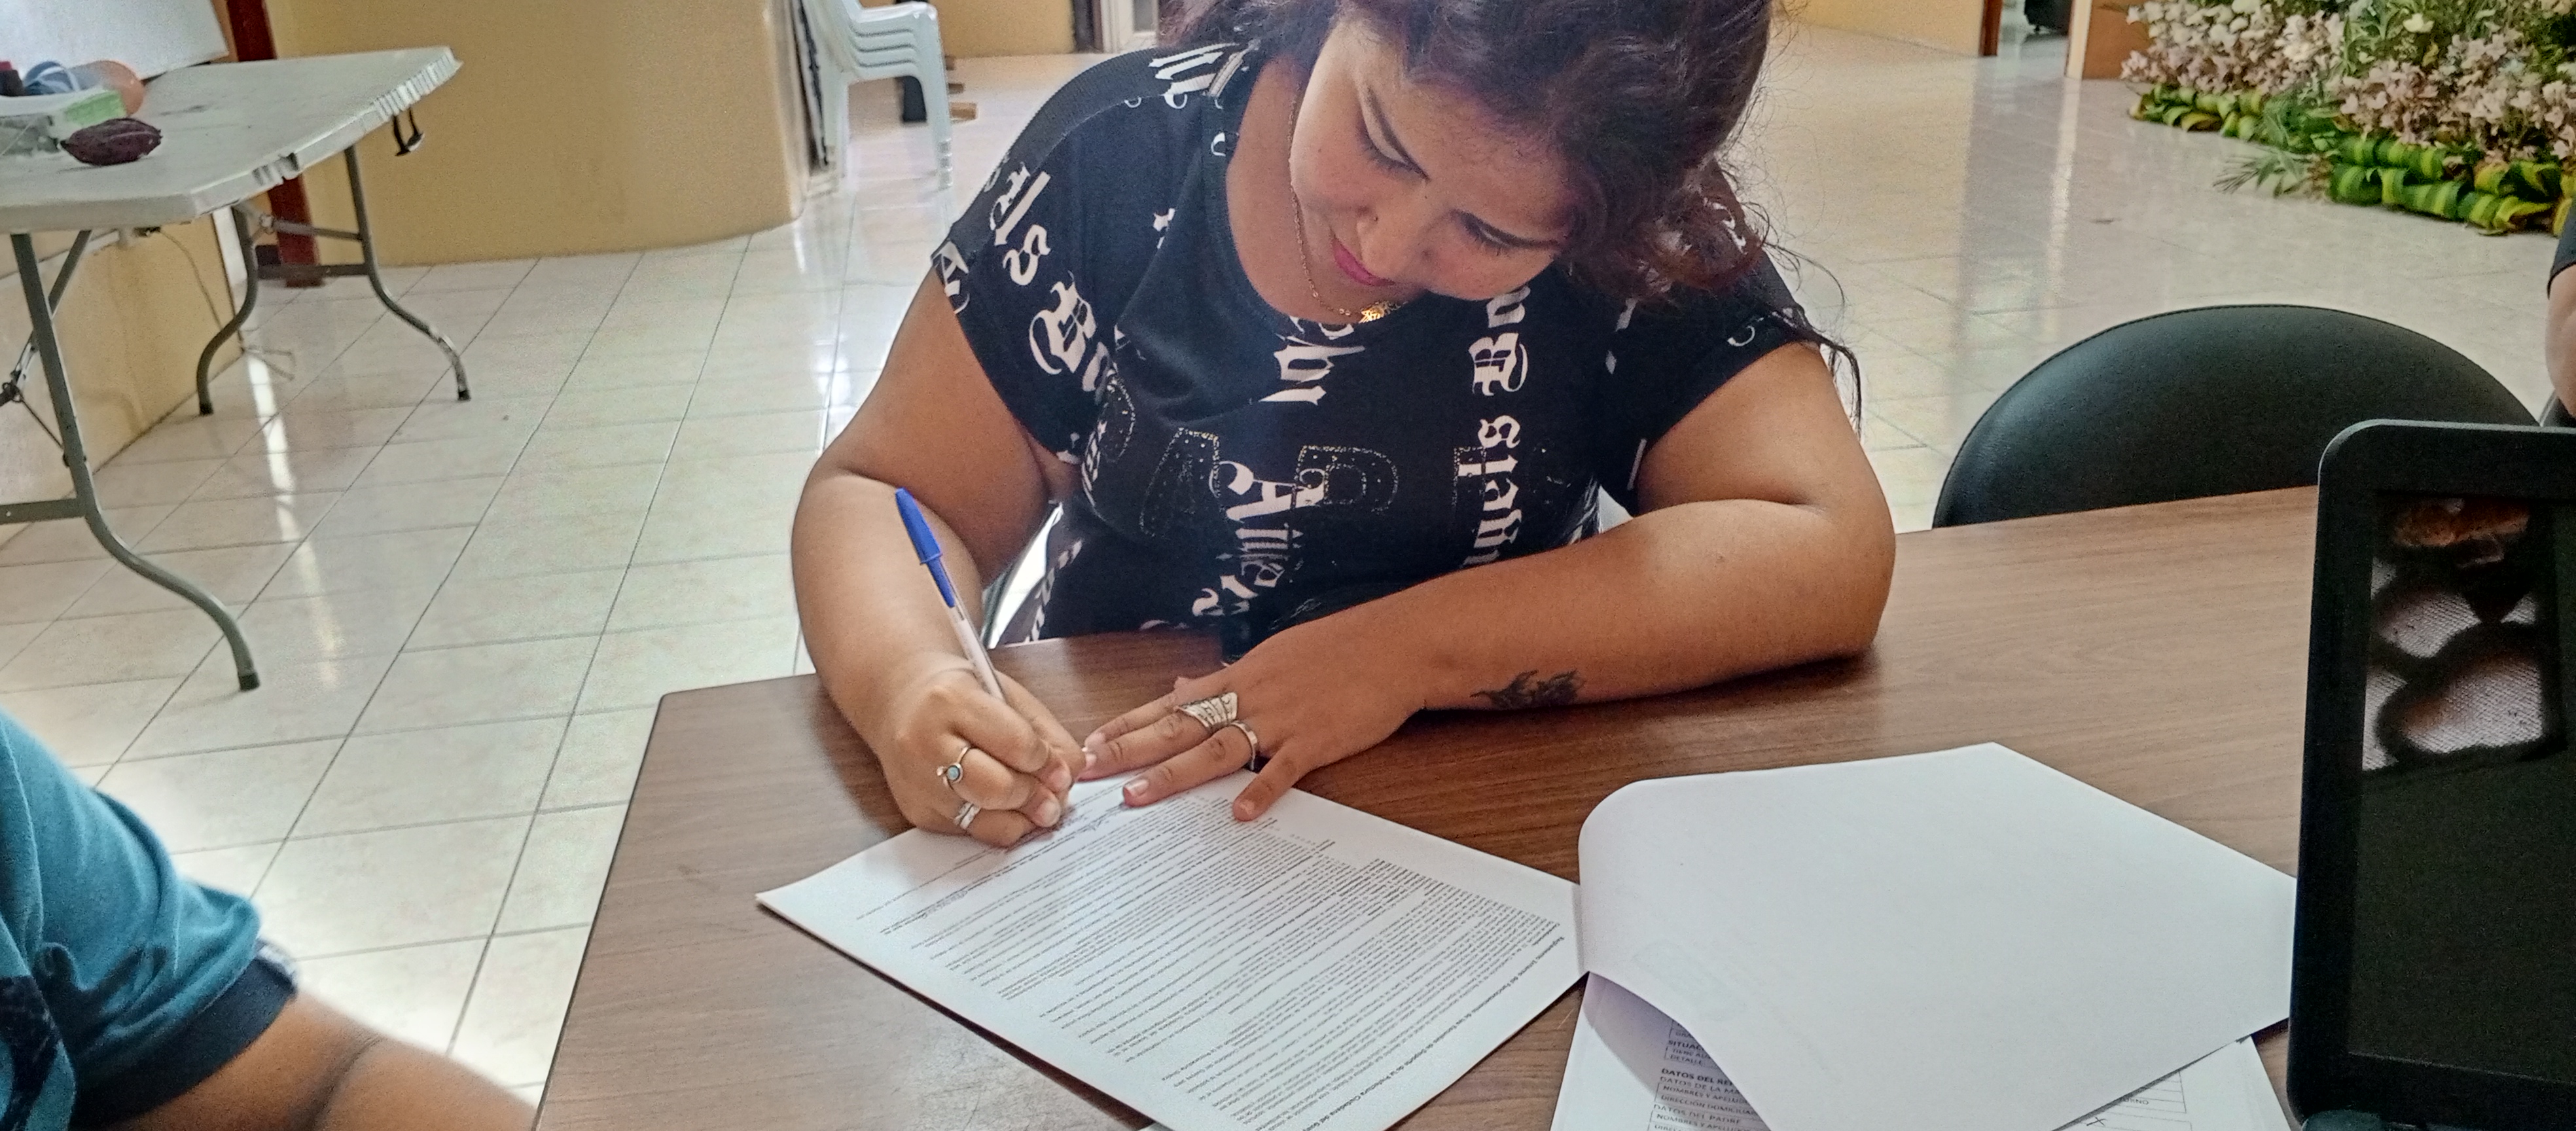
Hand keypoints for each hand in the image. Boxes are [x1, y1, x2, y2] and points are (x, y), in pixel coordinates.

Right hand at [877, 658, 1081, 846]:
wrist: (900, 700)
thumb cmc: (961, 695)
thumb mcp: (1006, 696)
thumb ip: (1045, 734)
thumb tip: (1071, 774)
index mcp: (951, 700)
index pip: (1016, 744)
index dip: (1048, 763)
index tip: (1061, 770)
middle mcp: (925, 742)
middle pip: (997, 788)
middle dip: (1035, 797)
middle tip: (1053, 799)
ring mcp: (916, 781)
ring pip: (984, 820)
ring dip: (1021, 819)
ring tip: (1035, 807)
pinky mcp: (916, 810)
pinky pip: (969, 831)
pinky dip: (996, 824)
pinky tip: (1004, 808)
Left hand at [1078, 618, 1420, 820]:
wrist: (1394, 645)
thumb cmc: (1337, 649)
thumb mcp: (1273, 656)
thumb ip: (1225, 678)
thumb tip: (1183, 688)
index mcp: (1239, 677)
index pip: (1170, 704)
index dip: (1128, 724)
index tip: (1091, 742)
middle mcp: (1250, 696)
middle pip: (1179, 727)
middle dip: (1130, 750)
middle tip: (1088, 771)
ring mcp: (1282, 720)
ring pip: (1217, 749)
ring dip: (1174, 774)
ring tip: (1137, 795)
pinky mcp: (1316, 740)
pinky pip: (1283, 769)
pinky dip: (1261, 790)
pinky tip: (1239, 814)